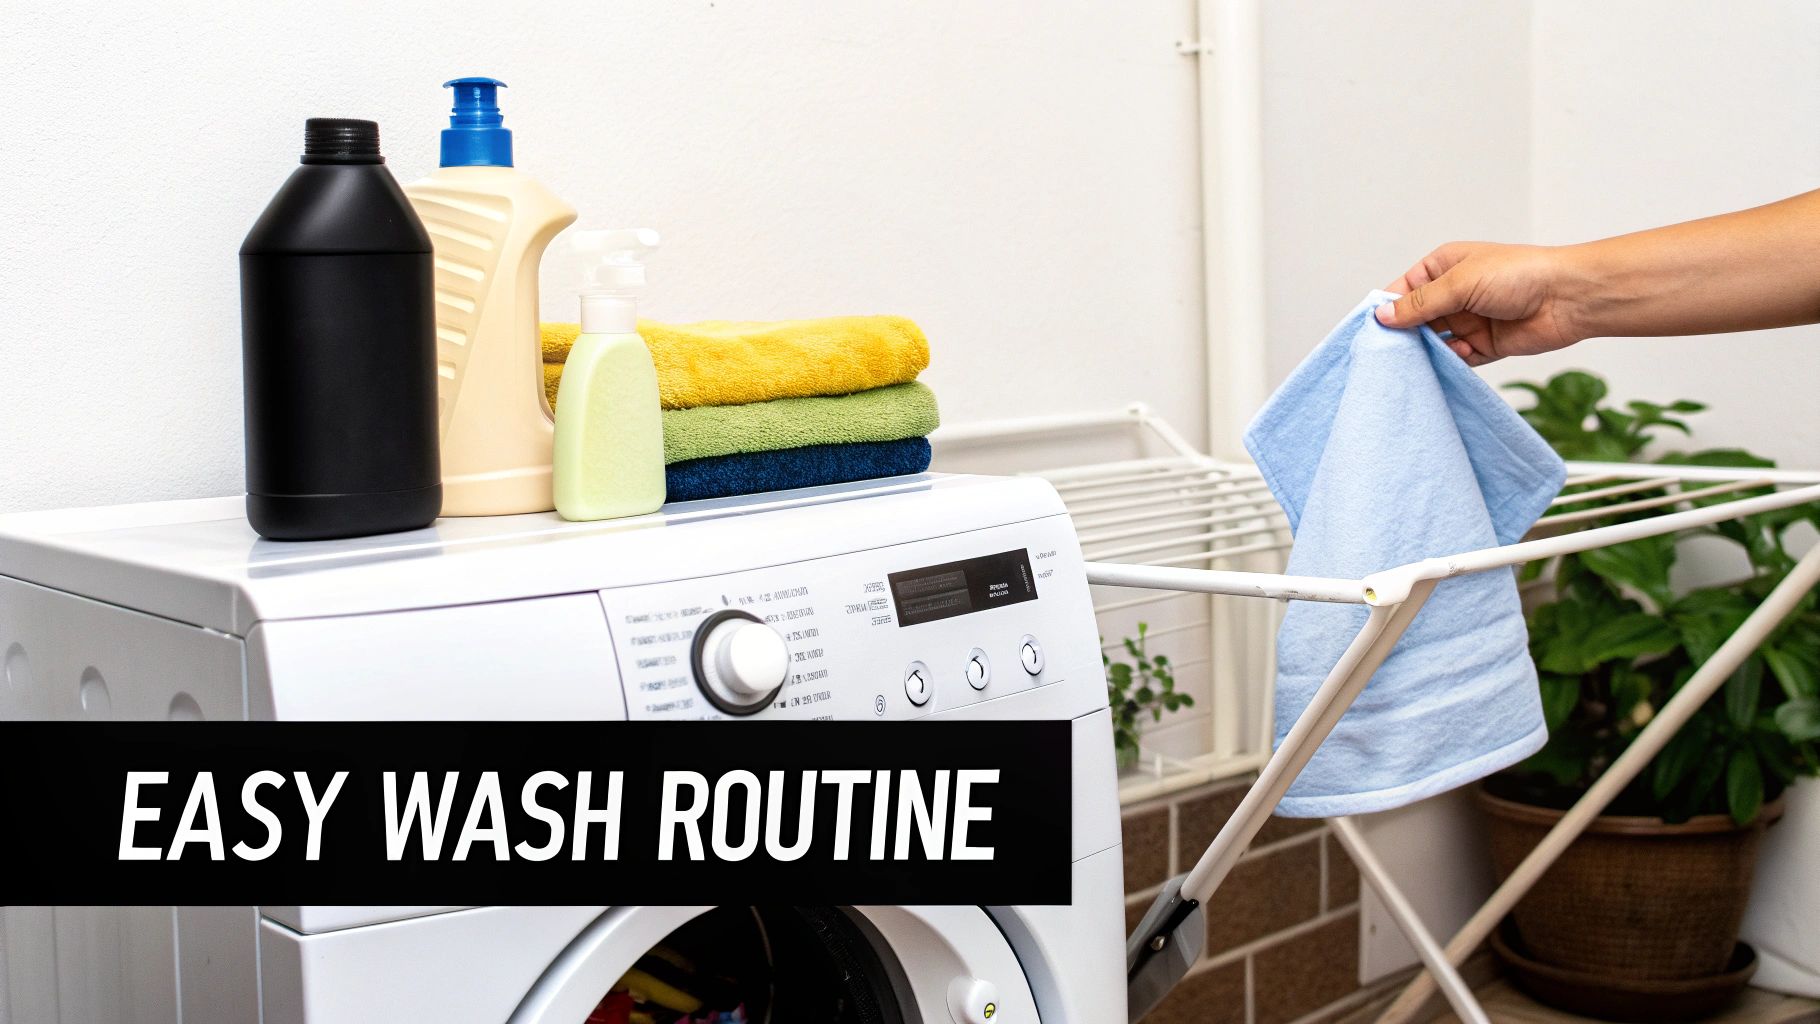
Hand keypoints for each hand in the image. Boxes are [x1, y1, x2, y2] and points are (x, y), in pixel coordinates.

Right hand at [1374, 242, 1588, 365]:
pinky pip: (1458, 359)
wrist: (1569, 297)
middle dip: (1406, 336)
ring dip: (1430, 351)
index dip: (1387, 310)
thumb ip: (1420, 304)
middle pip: (1416, 320)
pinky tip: (1464, 354)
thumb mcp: (1460, 283)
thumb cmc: (1519, 275)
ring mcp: (1469, 321)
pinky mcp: (1485, 346)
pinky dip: (1455, 361)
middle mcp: (1454, 294)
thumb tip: (1383, 316)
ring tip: (1426, 357)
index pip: (1403, 290)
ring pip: (1435, 342)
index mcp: (1444, 268)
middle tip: (1392, 352)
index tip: (1371, 331)